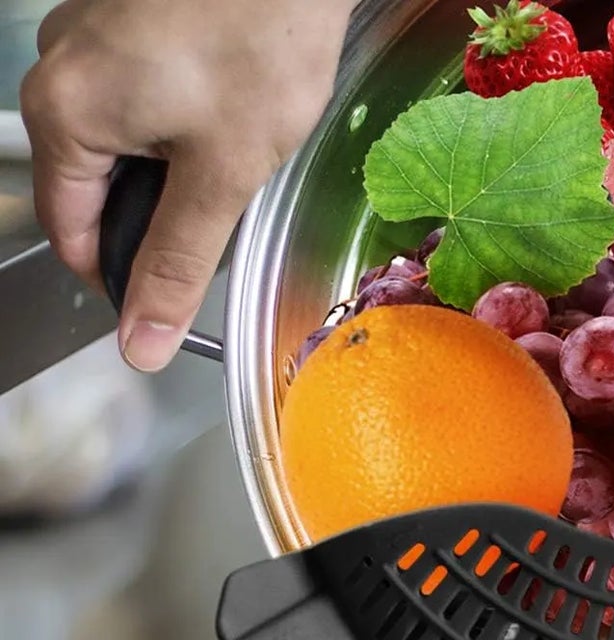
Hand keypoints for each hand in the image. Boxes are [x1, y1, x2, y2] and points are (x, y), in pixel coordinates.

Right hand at [21, 0, 353, 370]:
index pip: (72, 235)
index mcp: (64, 114)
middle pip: (94, 186)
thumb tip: (142, 340)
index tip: (172, 298)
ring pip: (123, 142)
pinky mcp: (127, 18)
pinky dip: (182, 120)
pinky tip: (229, 107)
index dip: (124, 279)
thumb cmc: (260, 39)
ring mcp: (89, 35)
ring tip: (234, 147)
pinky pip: (140, 95)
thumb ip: (178, 265)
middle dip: (158, 216)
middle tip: (226, 209)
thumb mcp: (222, 177)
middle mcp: (59, 68)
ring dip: (175, 167)